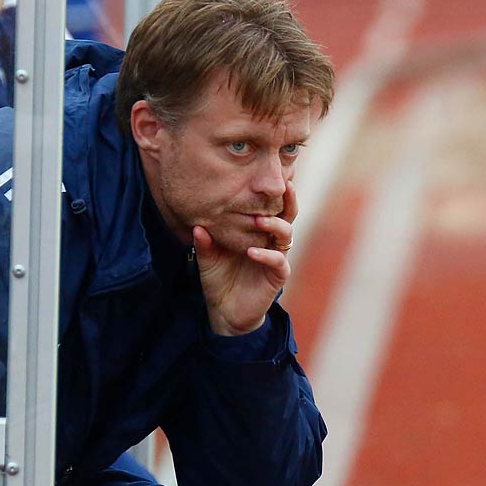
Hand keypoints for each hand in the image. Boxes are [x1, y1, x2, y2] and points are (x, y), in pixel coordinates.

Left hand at [196, 179, 296, 337]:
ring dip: (275, 224)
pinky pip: (278, 262)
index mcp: (258, 231)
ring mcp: (276, 258)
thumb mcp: (208, 257)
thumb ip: (205, 242)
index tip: (269, 174)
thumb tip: (197, 226)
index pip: (271, 206)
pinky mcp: (277, 276)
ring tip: (259, 220)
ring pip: (286, 235)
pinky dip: (267, 255)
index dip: (274, 191)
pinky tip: (253, 252)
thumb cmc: (219, 279)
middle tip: (283, 186)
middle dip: (288, 199)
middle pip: (288, 215)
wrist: (224, 311)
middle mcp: (271, 241)